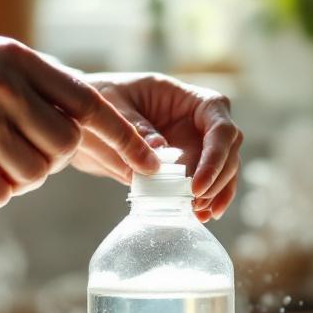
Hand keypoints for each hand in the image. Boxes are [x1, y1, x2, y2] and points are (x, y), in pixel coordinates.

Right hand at [0, 37, 158, 208]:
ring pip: (35, 175)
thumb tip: (88, 128)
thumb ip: (36, 87)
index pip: (90, 103)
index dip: (126, 137)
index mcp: (20, 60)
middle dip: (51, 163)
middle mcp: (3, 85)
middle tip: (18, 155)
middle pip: (65, 148)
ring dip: (18, 180)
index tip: (153, 164)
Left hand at [74, 73, 240, 221]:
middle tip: (196, 203)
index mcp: (186, 98)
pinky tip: (199, 216)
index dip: (216, 154)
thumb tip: (160, 152)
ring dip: (217, 192)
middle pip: (228, 148)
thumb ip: (133, 126)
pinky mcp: (185, 165)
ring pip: (223, 168)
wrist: (84, 114)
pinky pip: (205, 182)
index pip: (219, 123)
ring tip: (200, 214)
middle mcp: (198, 120)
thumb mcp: (110, 103)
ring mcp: (195, 143)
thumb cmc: (100, 96)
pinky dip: (206, 199)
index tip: (196, 184)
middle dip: (218, 178)